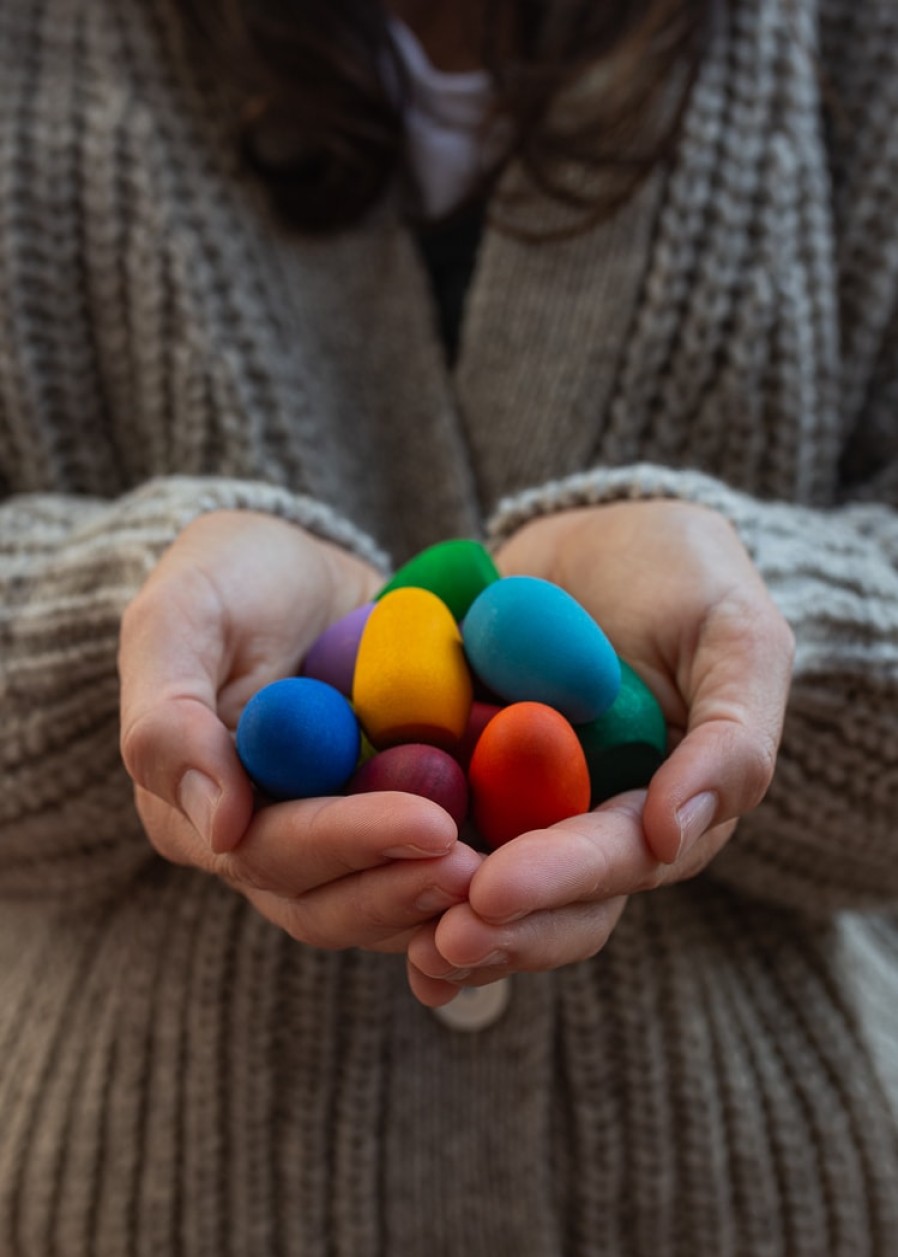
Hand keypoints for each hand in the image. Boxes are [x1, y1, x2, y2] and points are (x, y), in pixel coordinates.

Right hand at [119, 511, 480, 951]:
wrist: (300, 570)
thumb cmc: (231, 579)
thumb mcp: (181, 616)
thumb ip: (170, 716)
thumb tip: (219, 827)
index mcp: (199, 809)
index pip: (271, 852)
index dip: (351, 844)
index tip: (430, 825)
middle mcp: (262, 843)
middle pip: (330, 901)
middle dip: (407, 888)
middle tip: (487, 869)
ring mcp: (331, 839)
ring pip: (381, 903)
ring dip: (445, 899)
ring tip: (519, 874)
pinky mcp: (388, 823)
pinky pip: (427, 865)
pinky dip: (474, 866)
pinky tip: (534, 854)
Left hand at [406, 500, 793, 1003]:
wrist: (601, 534)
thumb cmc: (686, 577)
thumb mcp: (735, 636)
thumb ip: (732, 735)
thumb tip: (673, 837)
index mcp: (661, 807)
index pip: (617, 860)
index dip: (560, 882)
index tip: (494, 891)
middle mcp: (588, 823)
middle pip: (551, 903)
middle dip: (498, 928)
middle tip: (437, 942)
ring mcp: (520, 804)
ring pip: (485, 885)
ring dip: (442, 921)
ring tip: (402, 947)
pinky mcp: (460, 773)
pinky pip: (425, 824)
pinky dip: (392, 863)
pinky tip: (350, 890)